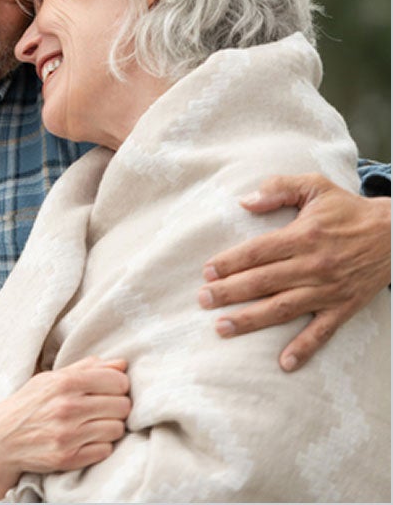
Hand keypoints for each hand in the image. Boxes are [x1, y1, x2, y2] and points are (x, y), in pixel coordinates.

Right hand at [0, 357, 130, 501]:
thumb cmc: (29, 404)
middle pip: (122, 406)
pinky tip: (87, 439)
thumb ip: (86, 369)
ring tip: (95, 424)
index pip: (117, 381)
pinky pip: (106, 450)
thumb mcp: (51, 379)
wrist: (1, 438)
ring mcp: (68, 435)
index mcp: (64, 383)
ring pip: (117, 429)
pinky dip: (100, 445)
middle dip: (117, 406)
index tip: (112, 389)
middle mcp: (67, 408)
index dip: (120, 385)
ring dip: (110, 427)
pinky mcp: (68, 458)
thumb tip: (121, 364)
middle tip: (104, 407)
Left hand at [199, 173, 390, 371]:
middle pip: (263, 281)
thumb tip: (245, 202)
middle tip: (203, 300)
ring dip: (251, 320)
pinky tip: (284, 363)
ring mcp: (328, 289)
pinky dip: (304, 348)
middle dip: (229, 292)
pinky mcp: (344, 307)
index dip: (230, 263)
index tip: (207, 272)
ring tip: (222, 328)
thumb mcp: (315, 187)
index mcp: (303, 236)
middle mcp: (313, 265)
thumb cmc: (348, 210)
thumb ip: (279, 188)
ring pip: (283, 308)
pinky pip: (322, 331)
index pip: (257, 252)